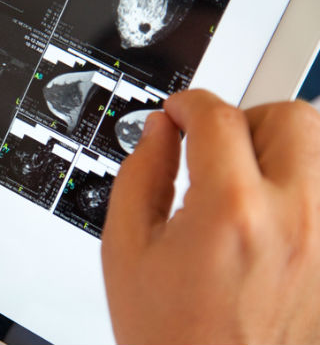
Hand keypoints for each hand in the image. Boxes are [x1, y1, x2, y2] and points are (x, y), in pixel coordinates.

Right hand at [102, 90, 319, 344]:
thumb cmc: (170, 337)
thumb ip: (139, 175)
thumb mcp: (126, 251)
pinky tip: (270, 210)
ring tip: (244, 177)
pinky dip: (300, 186)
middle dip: (244, 118)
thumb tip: (159, 132)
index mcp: (230, 214)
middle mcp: (294, 221)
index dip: (189, 104)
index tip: (178, 112)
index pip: (217, 119)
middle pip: (291, 118)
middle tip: (215, 144)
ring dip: (280, 147)